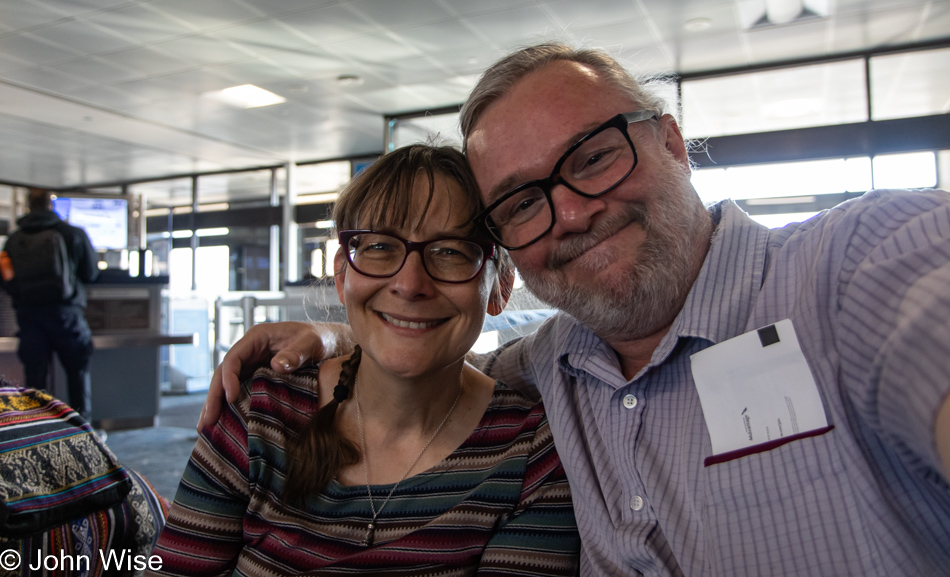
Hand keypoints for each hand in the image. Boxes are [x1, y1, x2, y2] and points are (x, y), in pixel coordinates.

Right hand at [198, 321, 352, 429]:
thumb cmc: (319, 339)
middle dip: (214, 397)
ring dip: (216, 404)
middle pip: (224, 373)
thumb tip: (276, 365)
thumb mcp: (310, 343)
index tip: (230, 398)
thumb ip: (296, 353)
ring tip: (205, 428)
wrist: (328, 343)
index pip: (234, 357)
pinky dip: (230, 407)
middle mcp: (250, 351)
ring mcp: (252, 364)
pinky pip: (239, 391)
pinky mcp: (257, 377)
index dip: (228, 377)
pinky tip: (224, 424)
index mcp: (257, 337)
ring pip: (227, 384)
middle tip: (206, 421)